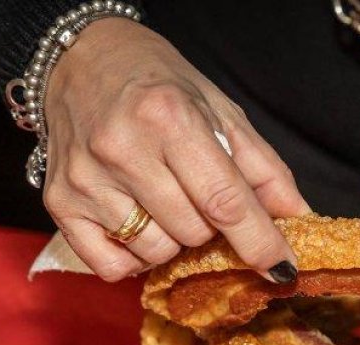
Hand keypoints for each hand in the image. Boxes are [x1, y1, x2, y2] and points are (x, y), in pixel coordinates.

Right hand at [42, 19, 307, 280]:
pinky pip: (112, 267)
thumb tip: (299, 220)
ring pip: (156, 252)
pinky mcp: (60, 203)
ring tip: (162, 200)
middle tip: (196, 194)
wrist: (82, 61)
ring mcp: (87, 178)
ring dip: (172, 240)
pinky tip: (134, 221)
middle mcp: (124, 148)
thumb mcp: (221, 112)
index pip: (225, 201)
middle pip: (193, 232)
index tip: (282, 268)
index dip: (260, 242)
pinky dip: (133, 257)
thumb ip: (263, 169)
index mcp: (170, 117)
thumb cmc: (160, 87)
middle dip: (210, 226)